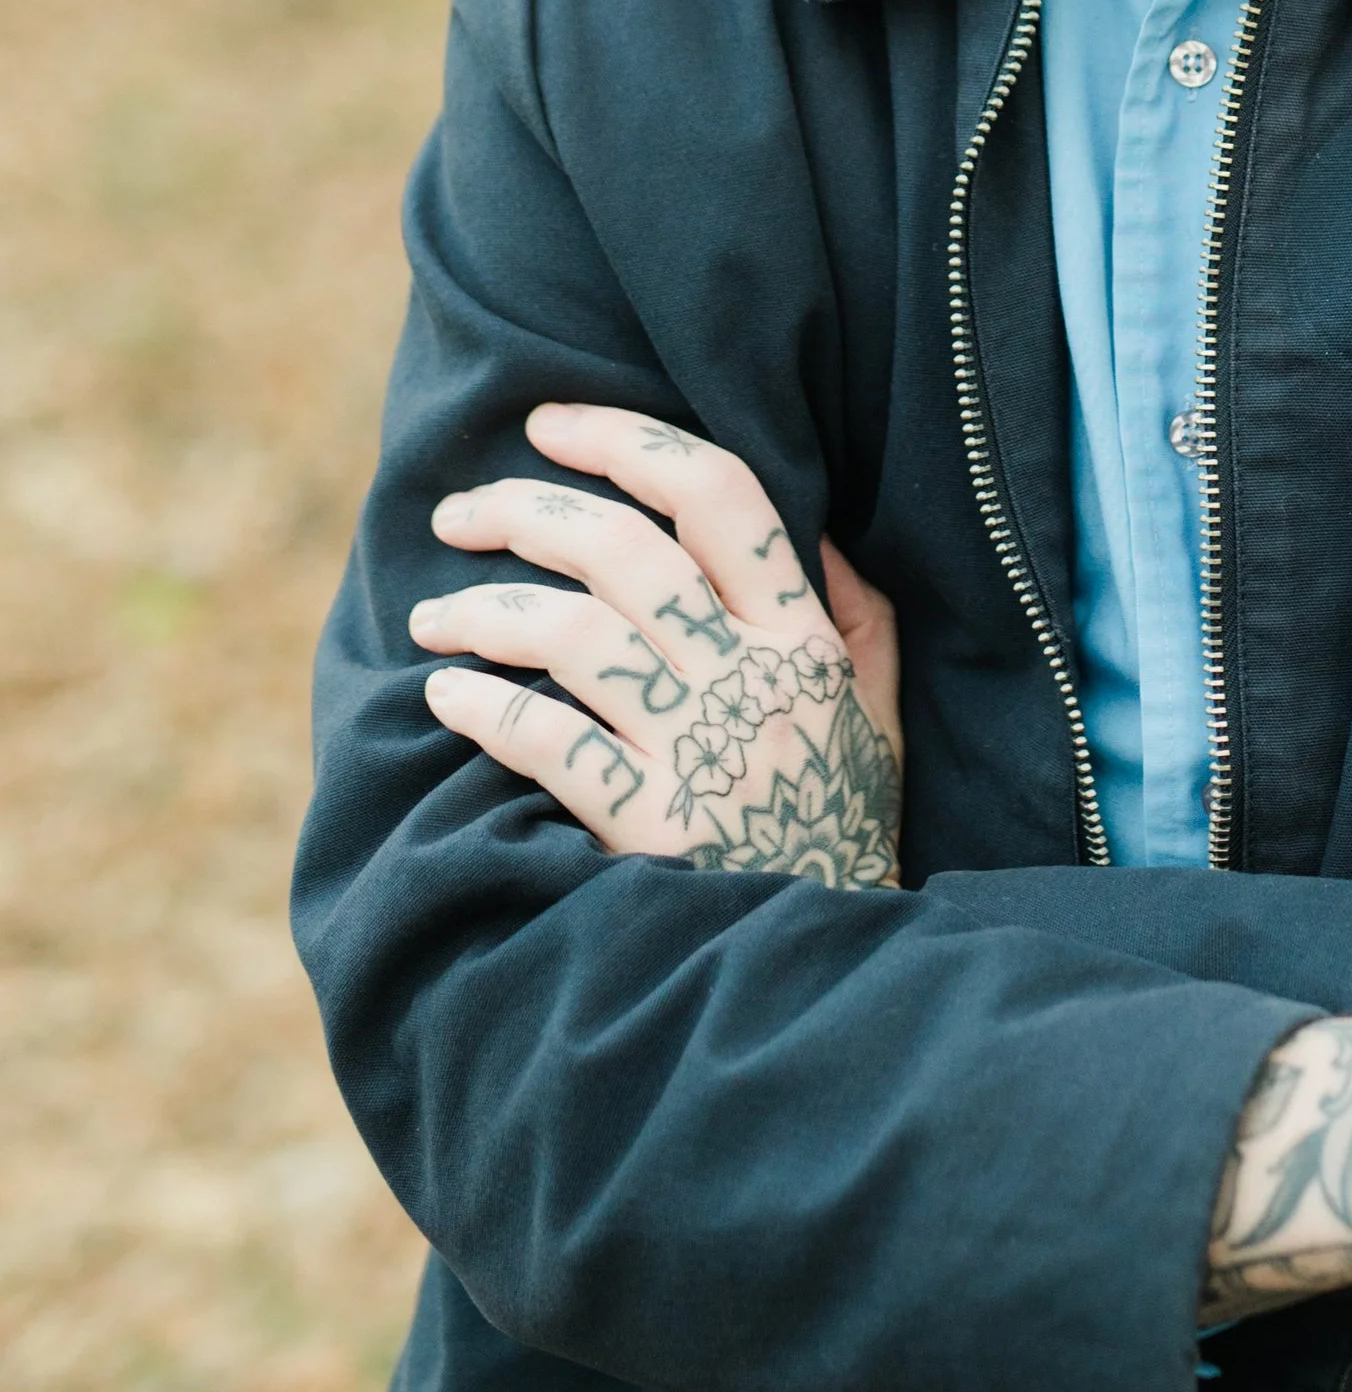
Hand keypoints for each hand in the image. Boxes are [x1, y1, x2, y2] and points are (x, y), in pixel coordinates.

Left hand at [411, 403, 903, 887]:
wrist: (829, 966)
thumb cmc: (841, 827)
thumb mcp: (877, 714)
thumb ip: (854, 615)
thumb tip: (810, 527)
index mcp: (805, 639)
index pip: (720, 497)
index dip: (626, 442)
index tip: (547, 424)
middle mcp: (753, 682)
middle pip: (627, 552)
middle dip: (527, 511)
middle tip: (458, 511)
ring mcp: (702, 754)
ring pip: (576, 636)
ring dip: (485, 612)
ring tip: (434, 616)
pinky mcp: (652, 830)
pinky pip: (552, 744)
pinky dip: (488, 710)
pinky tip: (445, 698)